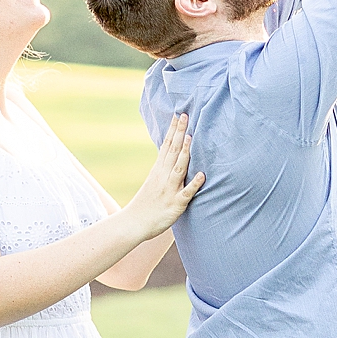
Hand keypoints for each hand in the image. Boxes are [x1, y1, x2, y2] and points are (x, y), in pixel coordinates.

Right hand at [127, 113, 203, 237]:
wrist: (134, 223)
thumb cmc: (146, 203)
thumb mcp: (153, 181)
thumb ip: (163, 168)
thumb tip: (172, 156)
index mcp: (158, 170)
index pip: (166, 145)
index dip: (173, 130)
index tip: (178, 114)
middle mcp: (163, 176)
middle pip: (172, 151)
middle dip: (179, 133)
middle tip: (185, 115)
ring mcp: (169, 189)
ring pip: (179, 168)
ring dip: (185, 152)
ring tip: (190, 136)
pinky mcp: (176, 204)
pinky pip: (186, 193)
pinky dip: (194, 184)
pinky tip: (202, 175)